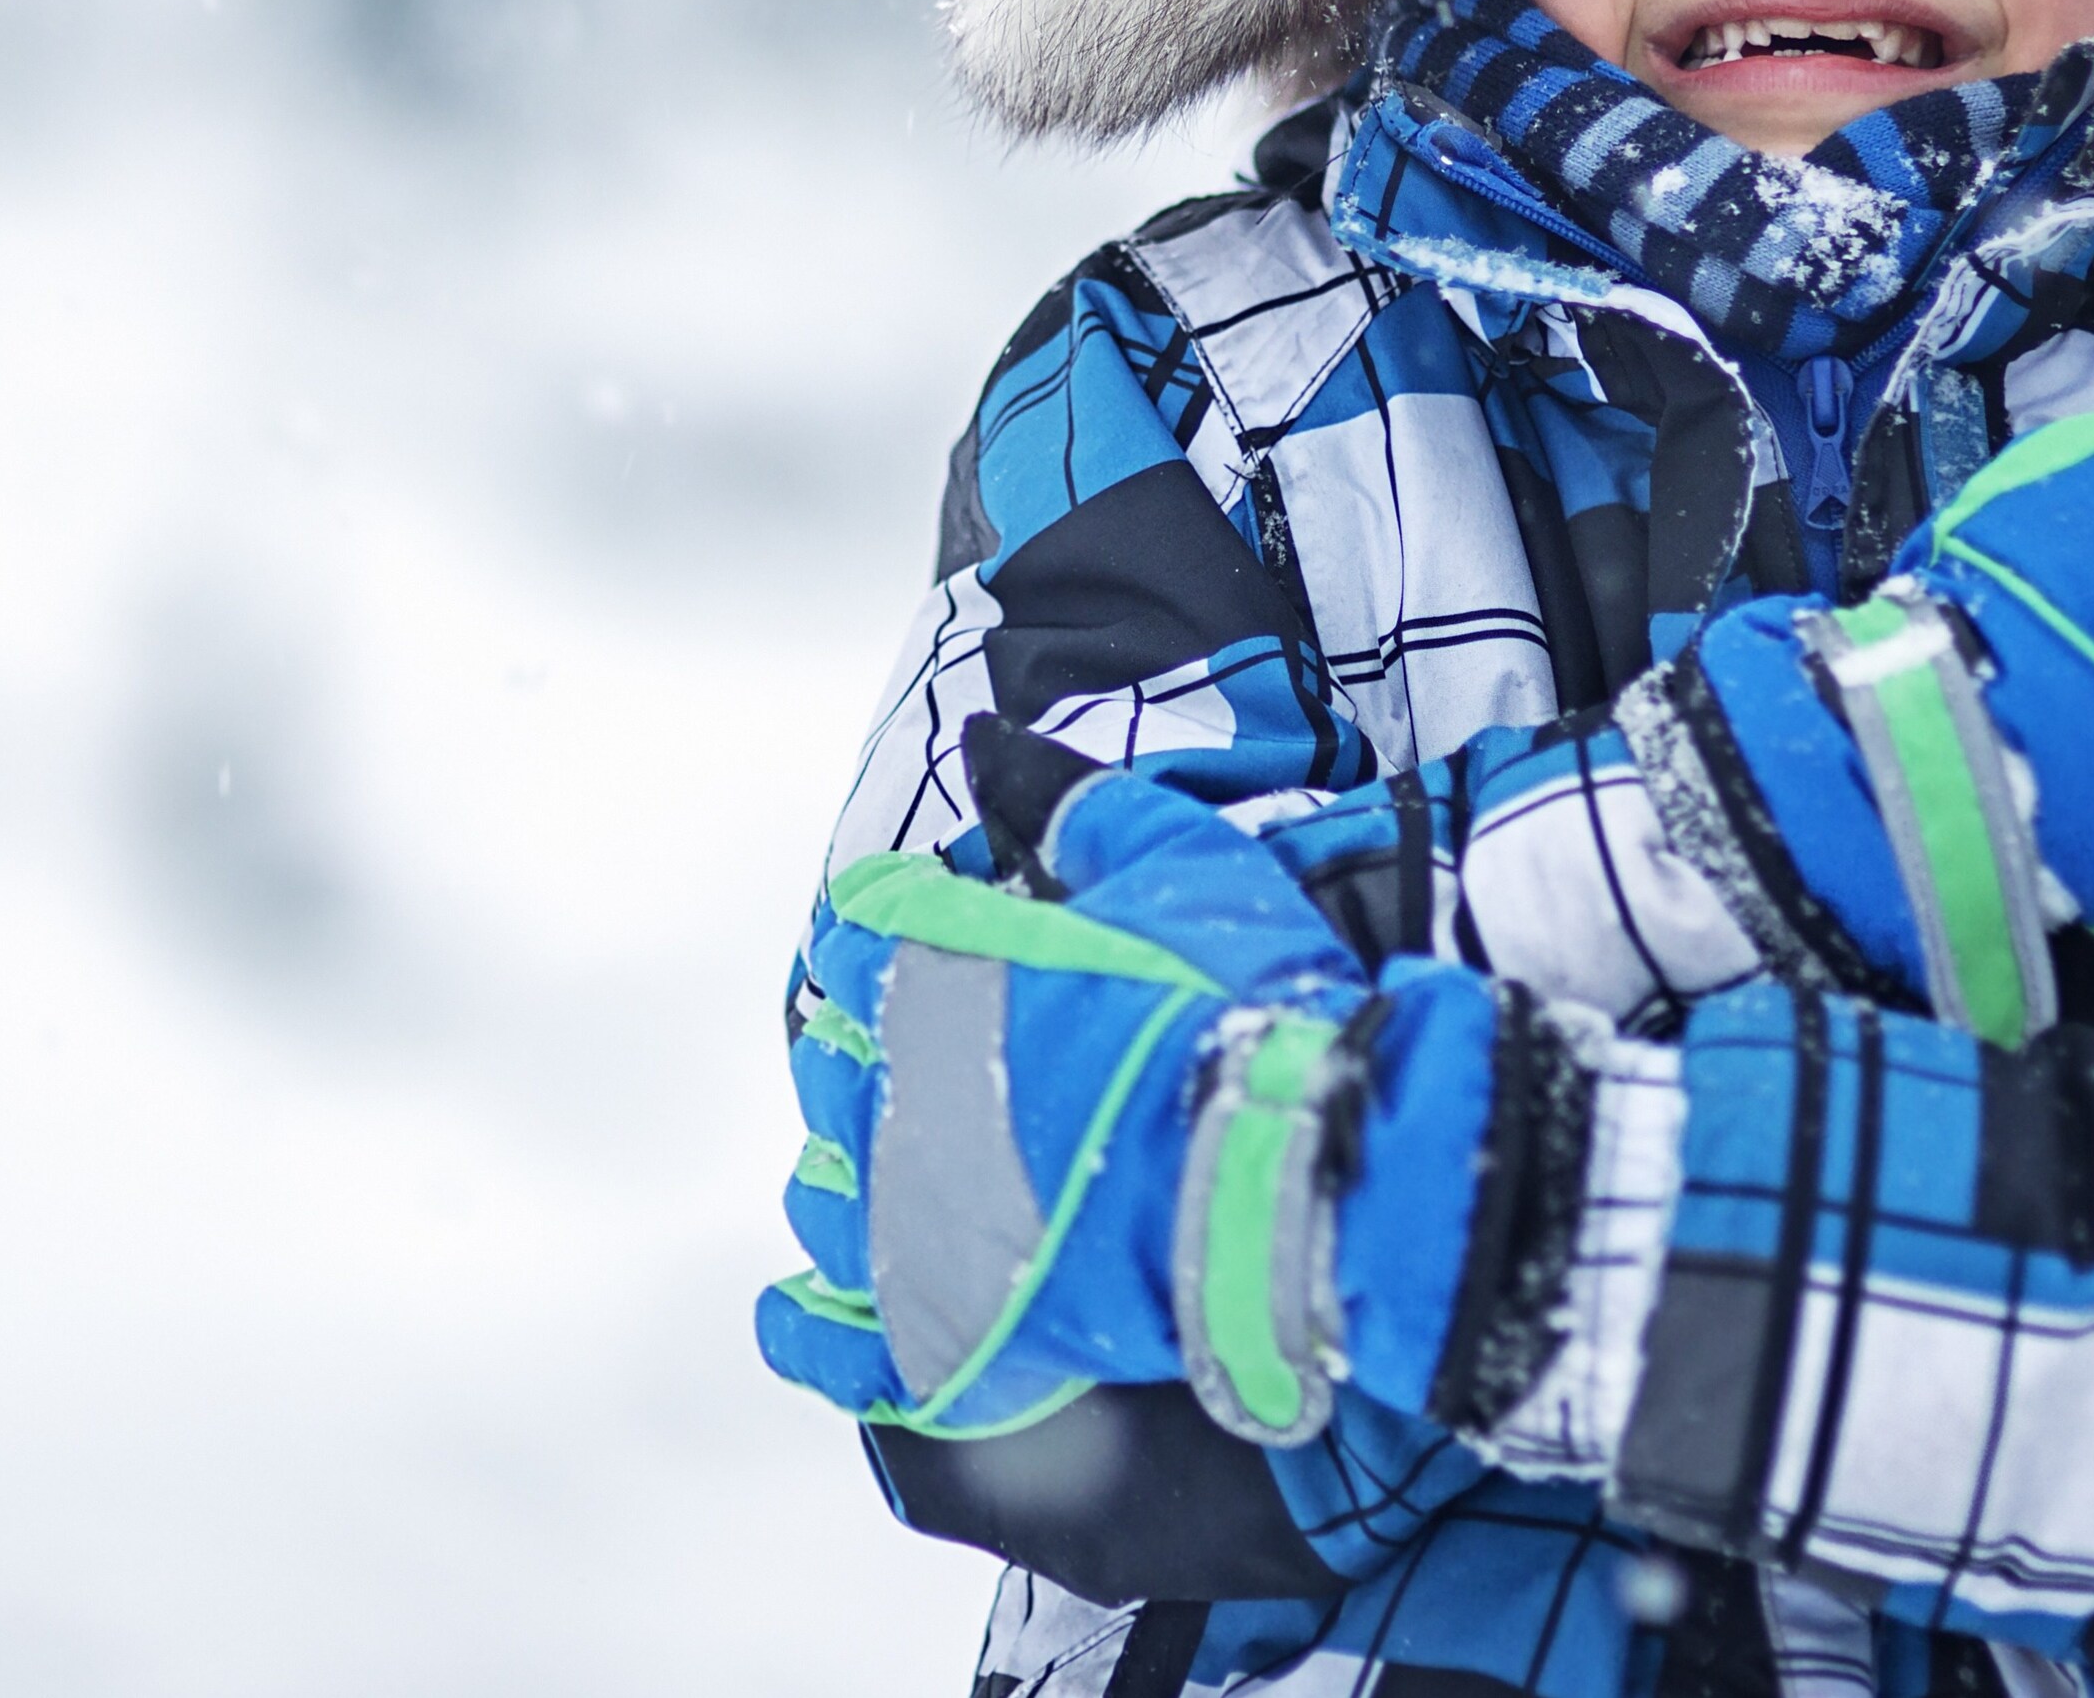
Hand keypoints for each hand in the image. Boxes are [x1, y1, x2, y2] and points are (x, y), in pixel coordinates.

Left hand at [761, 720, 1539, 1449]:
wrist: (1298, 1172)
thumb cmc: (1246, 1012)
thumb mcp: (1179, 865)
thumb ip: (1078, 804)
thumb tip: (991, 746)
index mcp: (948, 976)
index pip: (871, 936)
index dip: (884, 935)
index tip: (896, 941)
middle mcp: (906, 1095)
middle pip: (840, 1068)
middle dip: (861, 1054)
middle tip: (900, 1056)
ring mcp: (919, 1222)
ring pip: (829, 1197)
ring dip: (841, 1175)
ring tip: (866, 1171)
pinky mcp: (951, 1327)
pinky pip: (840, 1346)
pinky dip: (810, 1333)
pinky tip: (795, 1317)